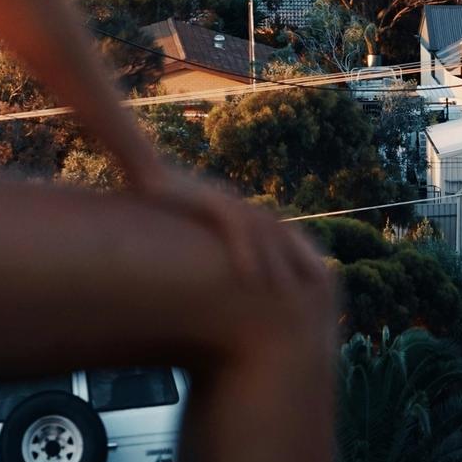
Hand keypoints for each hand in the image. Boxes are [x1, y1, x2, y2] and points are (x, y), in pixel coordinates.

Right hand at [133, 163, 322, 293]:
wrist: (143, 170)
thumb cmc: (161, 202)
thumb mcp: (188, 227)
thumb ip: (203, 242)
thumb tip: (207, 267)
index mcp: (237, 209)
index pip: (277, 231)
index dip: (297, 250)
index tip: (313, 276)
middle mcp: (237, 203)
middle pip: (280, 231)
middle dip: (300, 256)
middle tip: (318, 286)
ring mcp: (225, 201)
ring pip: (262, 232)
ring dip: (276, 261)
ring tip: (286, 291)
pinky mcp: (208, 201)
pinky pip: (235, 229)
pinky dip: (245, 253)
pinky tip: (251, 278)